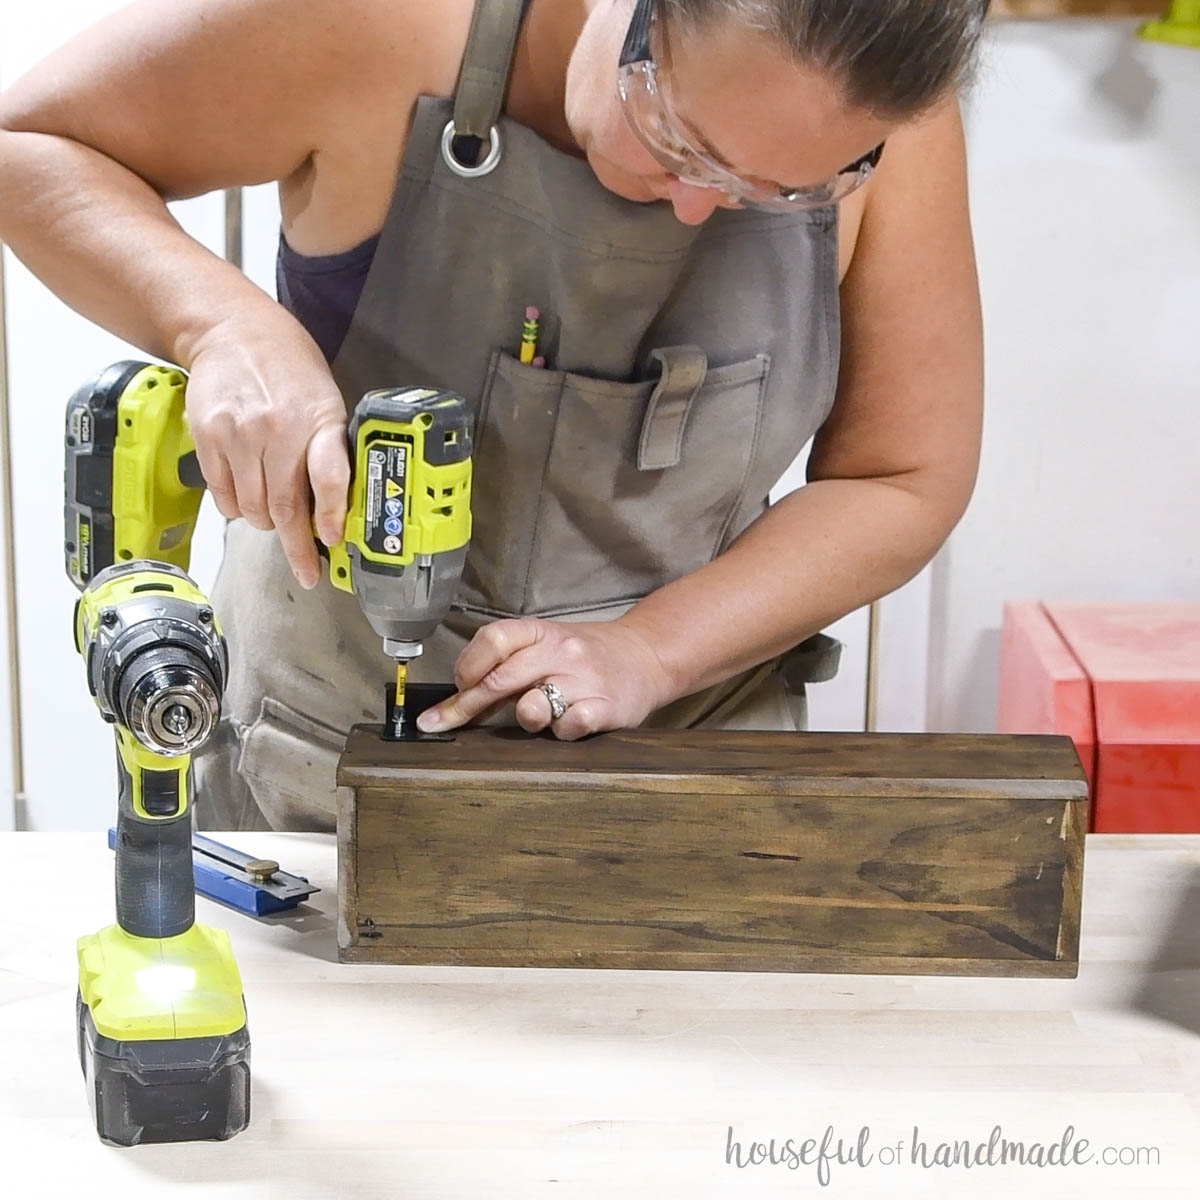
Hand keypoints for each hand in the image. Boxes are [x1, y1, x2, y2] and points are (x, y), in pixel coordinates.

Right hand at [182, 307, 350, 588]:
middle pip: (286, 507)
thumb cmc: (287, 368)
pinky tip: (248, 498)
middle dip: (298, 547)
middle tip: (306, 569)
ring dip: (267, 524)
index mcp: (318, 420)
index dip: (332, 516)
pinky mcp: (208, 438)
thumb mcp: (326, 400)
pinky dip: (238, 508)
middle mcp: (278, 430)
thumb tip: (338, 504)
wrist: (233, 331)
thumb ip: (330, 448)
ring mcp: (239, 435)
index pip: (329, 478)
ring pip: (253, 509)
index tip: (333, 540)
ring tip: (276, 518)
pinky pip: (224, 495)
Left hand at [415, 617, 675, 739]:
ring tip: (533, 716)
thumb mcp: (545, 646)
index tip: (457, 688)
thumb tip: (455, 702)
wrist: (647, 655)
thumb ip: (505, 667)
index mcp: (541, 632)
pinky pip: (571, 725)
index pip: (492, 639)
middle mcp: (561, 651)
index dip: (467, 666)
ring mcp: (584, 679)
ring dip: (523, 718)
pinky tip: (566, 727)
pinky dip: (561, 732)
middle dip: (468, 706)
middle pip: (501, 678)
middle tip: (447, 723)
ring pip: (533, 706)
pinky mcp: (607, 707)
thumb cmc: (586, 656)